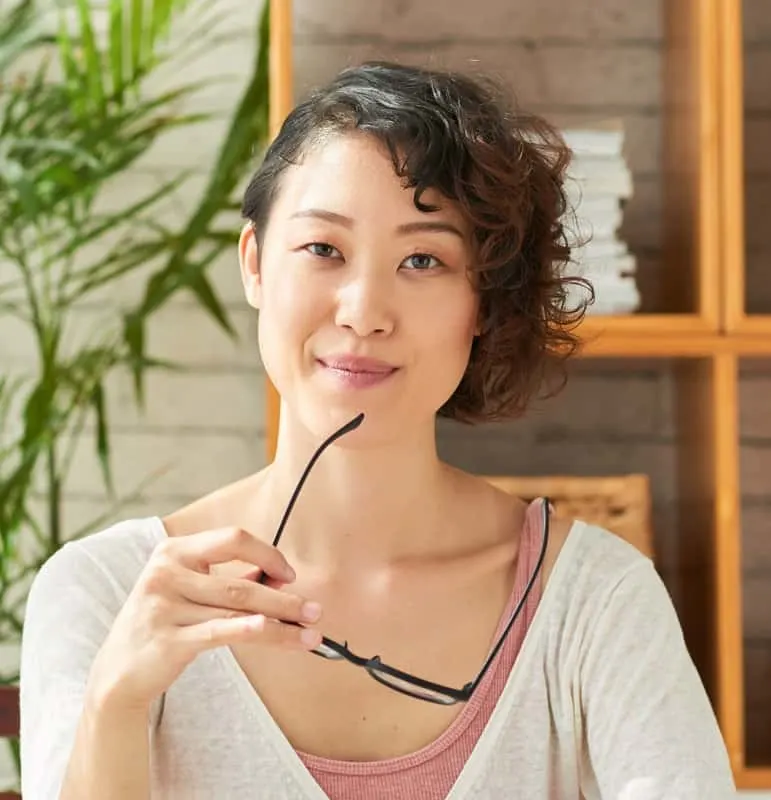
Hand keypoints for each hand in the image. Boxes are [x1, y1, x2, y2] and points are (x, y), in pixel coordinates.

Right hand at [87, 527, 321, 712]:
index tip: (290, 575)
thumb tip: (280, 577)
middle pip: (241, 582)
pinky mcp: (167, 639)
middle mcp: (166, 572)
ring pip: (238, 611)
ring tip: (310, 633)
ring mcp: (163, 605)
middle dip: (284, 599)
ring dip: (281, 623)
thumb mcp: (189, 590)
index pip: (232, 539)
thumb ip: (231, 578)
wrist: (117, 672)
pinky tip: (278, 634)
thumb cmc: (163, 623)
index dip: (267, 554)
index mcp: (173, 550)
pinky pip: (220, 632)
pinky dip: (253, 632)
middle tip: (315, 611)